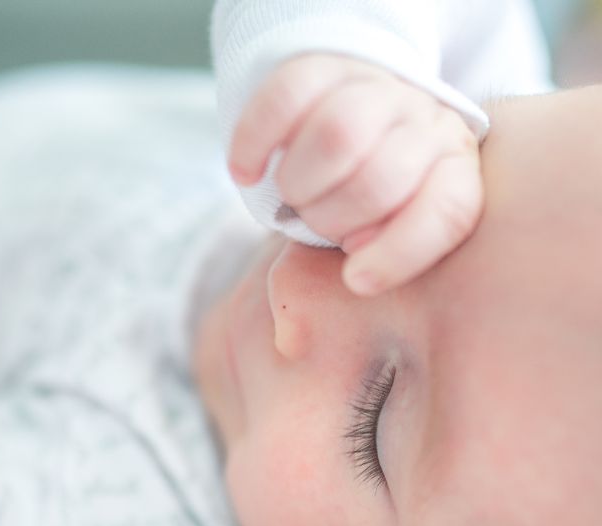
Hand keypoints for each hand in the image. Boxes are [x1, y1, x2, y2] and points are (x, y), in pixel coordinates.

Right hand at [229, 53, 482, 295]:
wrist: (354, 117)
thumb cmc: (372, 197)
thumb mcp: (392, 230)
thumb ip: (387, 252)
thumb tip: (358, 275)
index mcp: (454, 171)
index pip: (447, 212)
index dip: (398, 254)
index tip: (357, 280)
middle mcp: (425, 122)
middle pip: (378, 181)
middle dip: (332, 219)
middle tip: (319, 220)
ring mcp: (374, 89)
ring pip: (337, 136)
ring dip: (298, 184)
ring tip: (294, 194)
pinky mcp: (320, 69)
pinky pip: (283, 102)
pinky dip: (253, 146)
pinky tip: (246, 172)